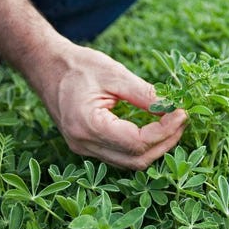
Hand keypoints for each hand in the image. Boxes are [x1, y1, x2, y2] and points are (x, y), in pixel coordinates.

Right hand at [34, 39, 186, 169]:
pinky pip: (120, 155)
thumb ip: (144, 94)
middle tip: (181, 119)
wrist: (46, 67)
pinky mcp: (87, 145)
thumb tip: (173, 107)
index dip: (165, 130)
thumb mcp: (114, 74)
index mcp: (88, 126)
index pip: (137, 142)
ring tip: (172, 124)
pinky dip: (140, 146)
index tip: (182, 112)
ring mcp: (84, 148)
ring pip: (129, 162)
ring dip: (155, 147)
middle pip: (136, 160)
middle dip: (165, 142)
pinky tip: (152, 129)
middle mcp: (84, 144)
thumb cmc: (77, 66)